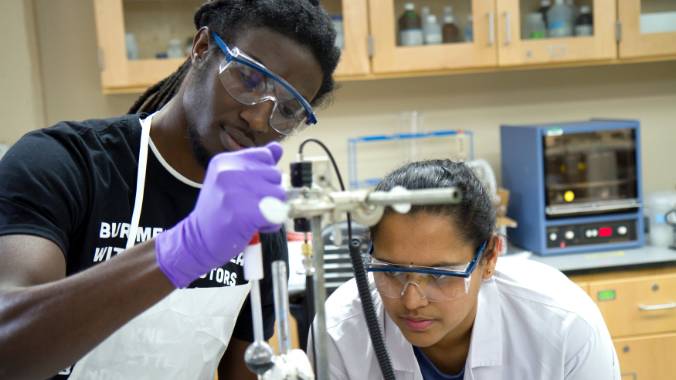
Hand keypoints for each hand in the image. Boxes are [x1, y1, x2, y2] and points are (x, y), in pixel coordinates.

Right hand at [155, 142, 285, 287]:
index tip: (251, 189)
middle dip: (271, 193)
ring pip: (279, 194)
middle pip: (275, 175)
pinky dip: (271, 223)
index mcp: (226, 161)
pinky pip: (276, 213)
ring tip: (252, 217)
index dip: (265, 176)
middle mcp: (229, 171)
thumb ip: (255, 164)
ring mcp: (235, 192)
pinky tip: (256, 226)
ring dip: (273, 209)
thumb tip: (277, 148)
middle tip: (251, 206)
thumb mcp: (231, 180)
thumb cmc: (219, 211)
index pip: (266, 156)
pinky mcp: (244, 213)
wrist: (198, 240)